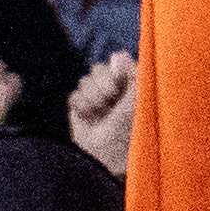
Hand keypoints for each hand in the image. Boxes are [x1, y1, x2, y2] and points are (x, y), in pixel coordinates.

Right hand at [67, 51, 139, 175]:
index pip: (118, 62)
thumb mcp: (135, 100)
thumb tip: (118, 53)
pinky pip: (74, 95)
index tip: (120, 84)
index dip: (116, 71)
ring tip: (100, 114)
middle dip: (103, 85)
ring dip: (92, 98)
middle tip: (110, 102)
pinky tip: (89, 118)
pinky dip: (81, 107)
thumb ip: (131, 73)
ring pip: (85, 80)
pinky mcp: (80, 108)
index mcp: (131, 85)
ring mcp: (96, 98)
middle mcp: (113, 89)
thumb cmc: (127, 132)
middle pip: (99, 68)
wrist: (105, 157)